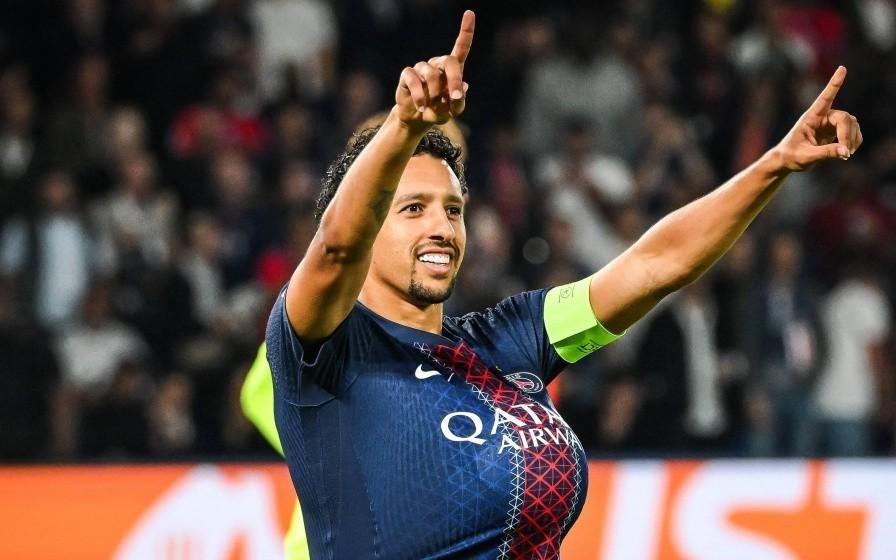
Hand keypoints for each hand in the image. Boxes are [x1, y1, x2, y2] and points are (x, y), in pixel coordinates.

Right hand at [395, 10, 474, 129]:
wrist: (417, 119)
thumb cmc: (438, 110)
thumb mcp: (453, 110)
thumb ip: (459, 101)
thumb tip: (463, 86)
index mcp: (452, 69)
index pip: (461, 47)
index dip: (466, 30)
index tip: (469, 13)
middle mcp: (437, 64)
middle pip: (449, 61)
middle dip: (454, 80)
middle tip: (454, 97)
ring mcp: (421, 68)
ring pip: (432, 75)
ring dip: (435, 94)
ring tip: (431, 105)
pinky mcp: (407, 75)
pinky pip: (415, 82)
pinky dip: (420, 97)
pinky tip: (421, 107)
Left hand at [774, 66, 862, 171]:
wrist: (788, 161)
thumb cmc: (791, 156)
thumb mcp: (806, 156)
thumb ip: (825, 153)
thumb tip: (846, 151)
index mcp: (810, 117)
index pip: (824, 98)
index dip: (834, 84)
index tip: (842, 69)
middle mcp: (822, 117)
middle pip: (844, 117)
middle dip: (847, 134)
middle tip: (846, 153)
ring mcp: (830, 123)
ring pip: (851, 124)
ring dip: (852, 139)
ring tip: (845, 155)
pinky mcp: (835, 132)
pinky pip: (853, 132)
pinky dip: (854, 141)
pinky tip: (846, 153)